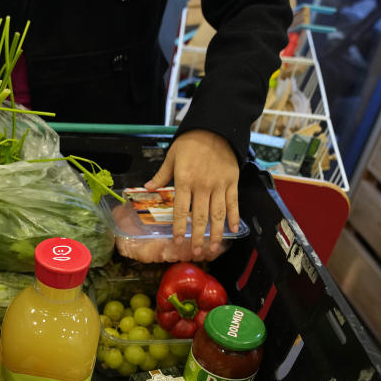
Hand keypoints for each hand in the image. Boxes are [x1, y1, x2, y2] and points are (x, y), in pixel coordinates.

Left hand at [144, 129, 239, 256]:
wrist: (216, 128)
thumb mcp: (172, 157)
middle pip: (199, 217)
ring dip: (215, 233)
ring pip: (217, 214)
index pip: (180, 210)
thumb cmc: (190, 143)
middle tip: (195, 252)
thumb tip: (147, 188)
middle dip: (197, 237)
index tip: (177, 242)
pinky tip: (233, 230)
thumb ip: (161, 175)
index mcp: (184, 181)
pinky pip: (233, 203)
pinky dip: (233, 217)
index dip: (178, 228)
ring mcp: (219, 185)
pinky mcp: (232, 182)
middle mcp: (202, 186)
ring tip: (212, 248)